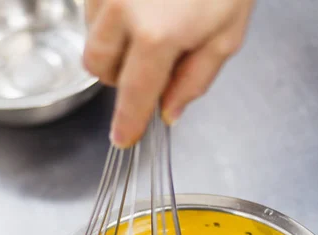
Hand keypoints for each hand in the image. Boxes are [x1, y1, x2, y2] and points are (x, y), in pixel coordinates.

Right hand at [84, 0, 254, 146]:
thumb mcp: (227, 34)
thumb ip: (195, 80)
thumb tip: (169, 112)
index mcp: (158, 36)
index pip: (134, 96)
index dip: (128, 123)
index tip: (124, 138)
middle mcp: (122, 11)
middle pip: (99, 70)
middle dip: (119, 78)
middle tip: (147, 66)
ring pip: (90, 36)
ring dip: (112, 45)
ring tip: (147, 25)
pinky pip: (91, 6)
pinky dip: (109, 16)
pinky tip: (137, 3)